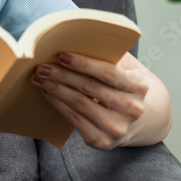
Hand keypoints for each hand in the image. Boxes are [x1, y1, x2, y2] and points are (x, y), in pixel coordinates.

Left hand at [31, 51, 162, 149]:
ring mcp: (117, 128)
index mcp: (139, 86)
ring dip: (55, 89)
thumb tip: (74, 39)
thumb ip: (109, 55)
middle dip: (62, 76)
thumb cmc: (125, 85)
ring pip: (79, 104)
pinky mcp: (102, 141)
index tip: (61, 55)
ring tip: (39, 78)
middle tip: (41, 66)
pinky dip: (58, 104)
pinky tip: (47, 93)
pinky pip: (74, 120)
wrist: (142, 120)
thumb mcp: (127, 68)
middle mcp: (132, 109)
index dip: (83, 64)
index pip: (108, 72)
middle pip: (90, 88)